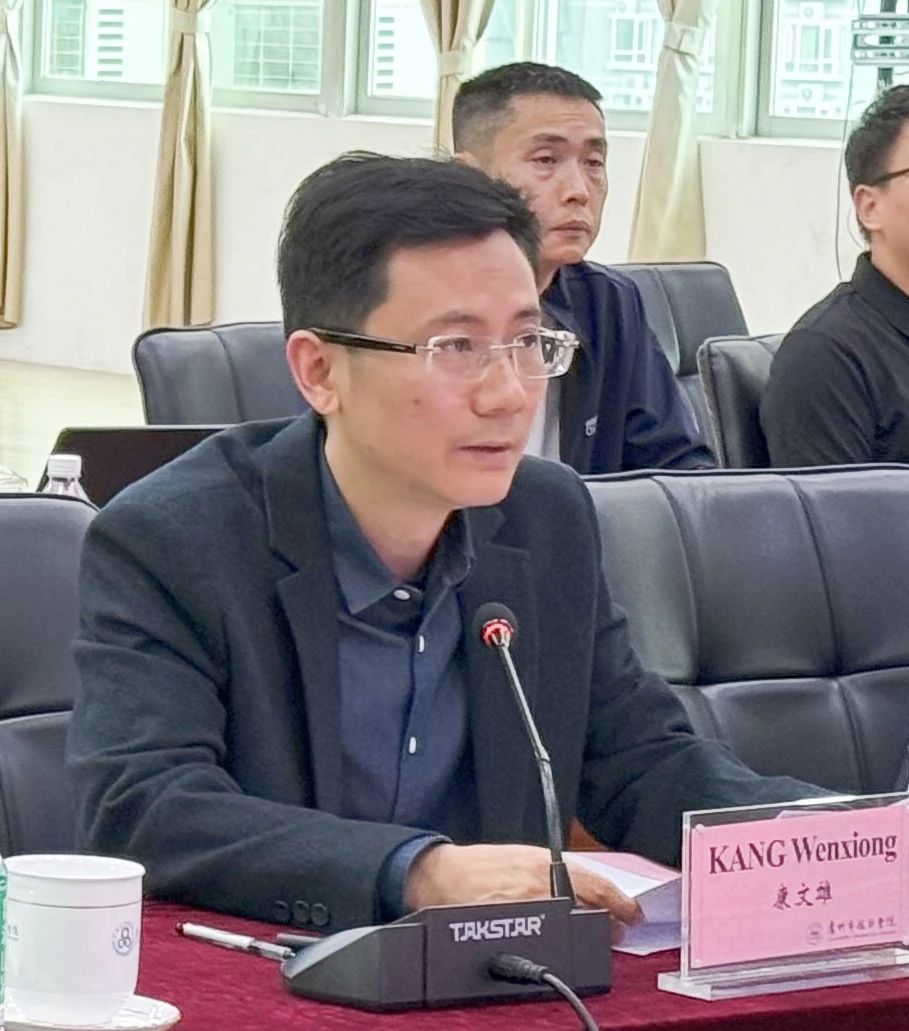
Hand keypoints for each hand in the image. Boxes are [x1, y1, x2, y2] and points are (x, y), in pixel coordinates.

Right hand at [404, 843, 641, 924]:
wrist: (443, 876)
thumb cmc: (482, 866)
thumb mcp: (524, 857)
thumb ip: (555, 871)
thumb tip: (586, 889)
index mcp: (546, 863)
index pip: (598, 886)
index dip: (622, 903)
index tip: (633, 913)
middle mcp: (541, 886)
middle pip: (592, 912)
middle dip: (610, 925)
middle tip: (619, 930)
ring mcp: (528, 911)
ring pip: (574, 930)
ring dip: (591, 937)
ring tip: (598, 941)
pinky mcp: (512, 931)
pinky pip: (547, 942)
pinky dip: (561, 946)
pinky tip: (564, 947)